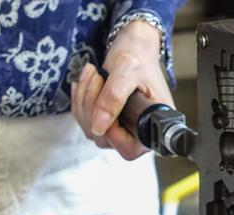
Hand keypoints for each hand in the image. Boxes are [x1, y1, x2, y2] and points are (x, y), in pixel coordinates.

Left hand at [71, 20, 174, 159]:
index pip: (129, 149)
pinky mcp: (107, 121)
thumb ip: (113, 98)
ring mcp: (121, 128)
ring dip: (84, 101)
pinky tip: (85, 82)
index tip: (106, 105)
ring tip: (91, 74)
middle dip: (92, 108)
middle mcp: (137, 132)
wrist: (134, 46)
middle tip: (96, 78)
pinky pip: (86, 121)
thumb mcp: (127, 71)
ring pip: (92, 130)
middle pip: (105, 139)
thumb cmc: (138, 57)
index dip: (112, 132)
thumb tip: (99, 126)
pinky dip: (80, 100)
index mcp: (153, 126)